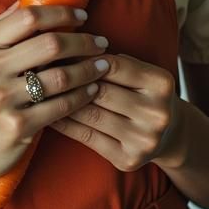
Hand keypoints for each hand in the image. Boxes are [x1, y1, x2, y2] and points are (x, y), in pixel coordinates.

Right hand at [0, 0, 109, 188]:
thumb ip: (6, 26)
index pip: (28, 17)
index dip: (60, 13)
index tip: (82, 17)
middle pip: (49, 44)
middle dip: (82, 42)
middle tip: (101, 43)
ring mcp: (1, 98)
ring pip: (60, 75)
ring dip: (88, 69)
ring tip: (103, 65)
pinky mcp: (17, 124)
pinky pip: (61, 105)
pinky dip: (82, 95)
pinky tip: (93, 89)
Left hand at [49, 52, 184, 171]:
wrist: (170, 135)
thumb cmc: (144, 93)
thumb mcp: (141, 72)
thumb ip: (114, 61)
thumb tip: (66, 48)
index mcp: (161, 83)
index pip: (114, 65)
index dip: (83, 57)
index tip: (57, 50)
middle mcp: (157, 113)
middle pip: (101, 90)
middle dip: (69, 78)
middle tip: (40, 68)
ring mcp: (144, 140)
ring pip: (91, 114)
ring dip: (62, 100)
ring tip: (38, 88)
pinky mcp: (128, 160)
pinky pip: (87, 137)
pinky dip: (64, 123)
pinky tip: (48, 113)